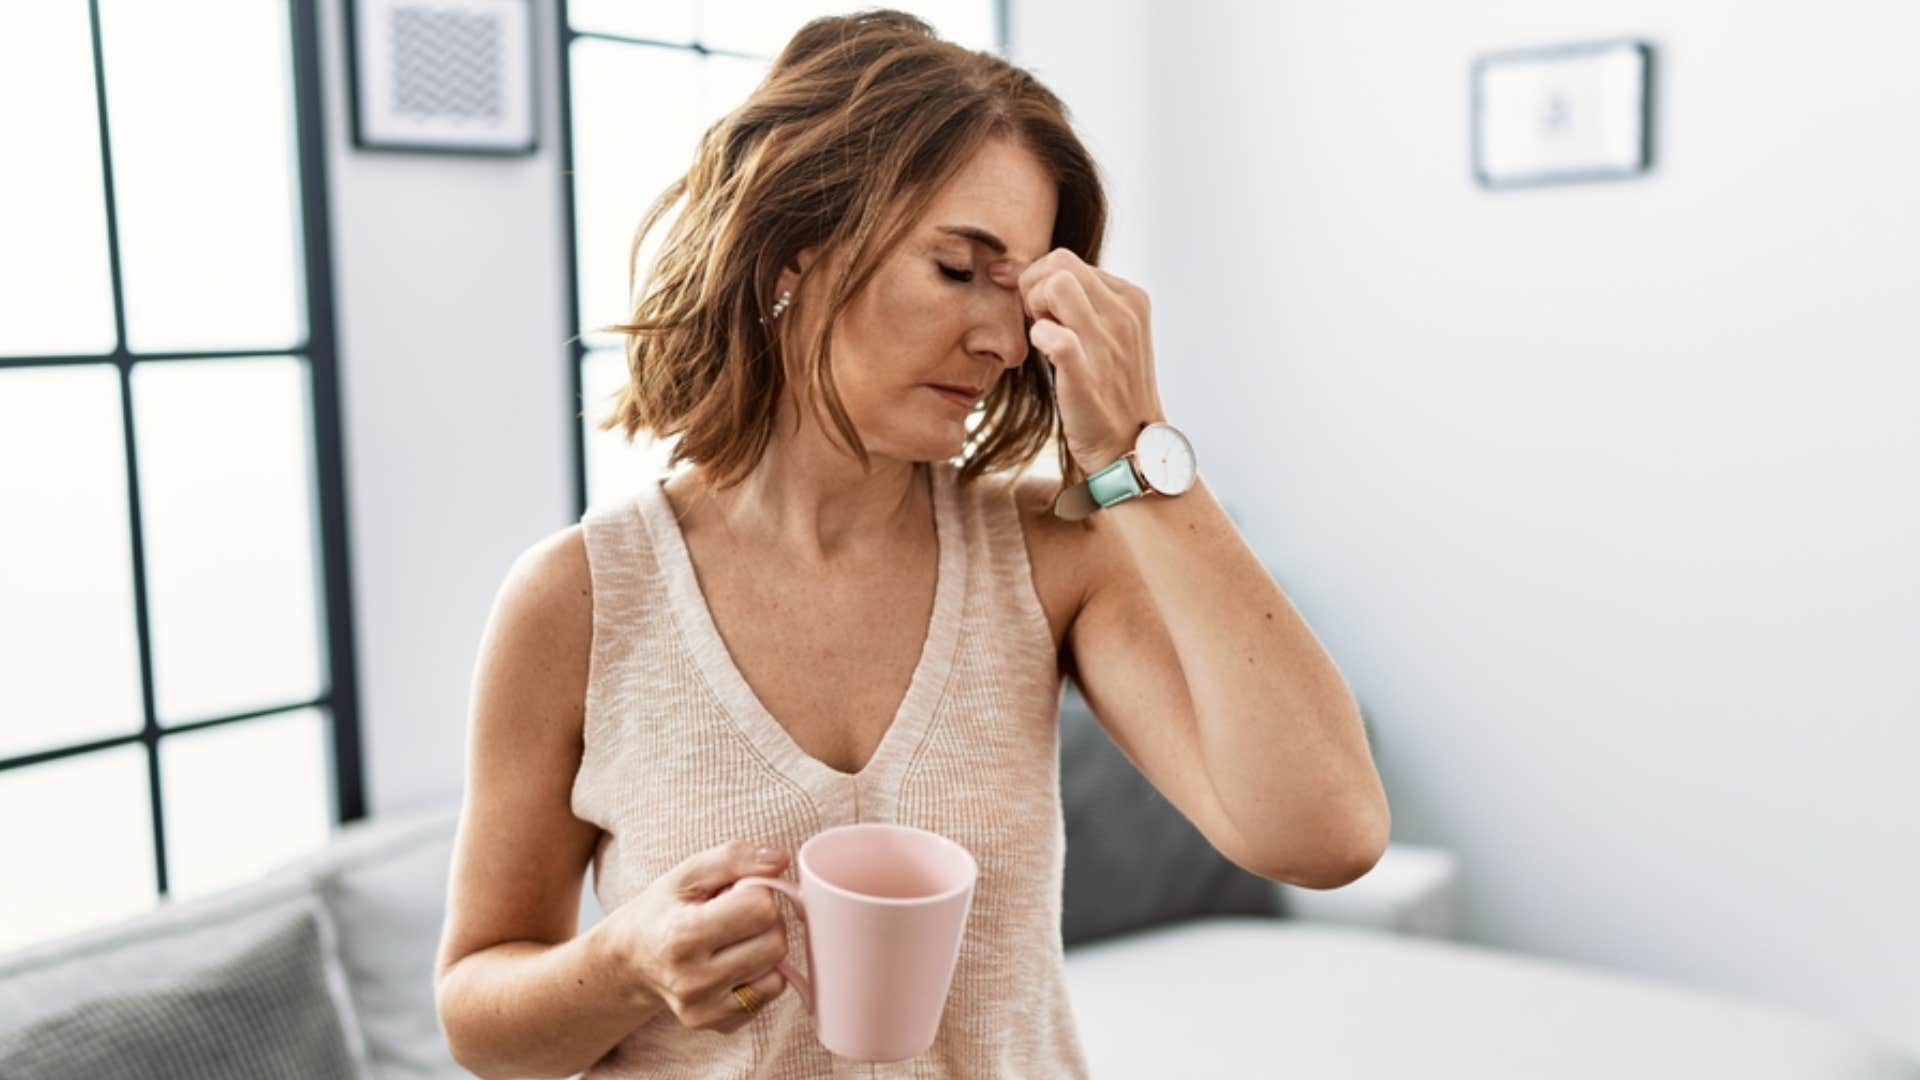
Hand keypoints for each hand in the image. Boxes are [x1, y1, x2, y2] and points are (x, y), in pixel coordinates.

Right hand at [599, 839, 792, 1034]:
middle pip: (775, 944)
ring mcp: (705, 1009)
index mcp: (682, 936)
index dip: (756, 893)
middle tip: (737, 916)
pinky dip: (760, 976)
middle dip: (766, 922)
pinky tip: (732, 964)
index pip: (761, 909)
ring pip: (777, 973)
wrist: (634, 958)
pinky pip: (769, 995)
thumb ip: (735, 857)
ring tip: (733, 940)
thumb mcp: (690, 872)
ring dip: (764, 950)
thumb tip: (780, 860)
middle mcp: (692, 981)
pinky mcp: (718, 1025)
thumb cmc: (665, 909)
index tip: (735, 893)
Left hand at [990, 249, 1163, 474]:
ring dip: (1034, 306)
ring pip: (1056, 284)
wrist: (1130, 444)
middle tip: (1036, 320)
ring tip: (1040, 333)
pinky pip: (1055, 336)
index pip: (1068, 260)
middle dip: (1033, 286)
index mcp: (1131, 298)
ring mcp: (1108, 343)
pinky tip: (1043, 353)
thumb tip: (1008, 271)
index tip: (1042, 313)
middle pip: (1059, 261)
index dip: (1041, 282)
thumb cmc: (1110, 386)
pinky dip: (1039, 337)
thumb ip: (1075, 301)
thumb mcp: (1106, 333)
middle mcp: (1124, 314)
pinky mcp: (1088, 374)